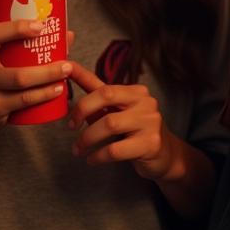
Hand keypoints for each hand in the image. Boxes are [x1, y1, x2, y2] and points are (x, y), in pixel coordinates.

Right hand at [0, 20, 69, 141]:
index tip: (41, 26)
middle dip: (47, 69)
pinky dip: (43, 95)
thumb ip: (28, 45)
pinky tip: (56, 90)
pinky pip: (23, 101)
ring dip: (49, 80)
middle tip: (67, 64)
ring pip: (22, 85)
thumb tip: (67, 35)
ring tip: (66, 74)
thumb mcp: (0, 58)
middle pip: (17, 70)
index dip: (17, 28)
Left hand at [68, 61, 175, 179]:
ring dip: (87, 138)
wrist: (163, 155)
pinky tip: (92, 159)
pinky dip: (98, 156)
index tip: (67, 69)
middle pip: (107, 95)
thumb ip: (97, 102)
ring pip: (109, 124)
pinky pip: (115, 149)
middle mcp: (145, 102)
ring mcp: (150, 121)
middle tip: (71, 126)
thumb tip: (72, 87)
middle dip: (82, 110)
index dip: (83, 77)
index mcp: (136, 92)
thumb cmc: (134, 133)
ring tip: (78, 149)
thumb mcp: (117, 114)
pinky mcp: (150, 143)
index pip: (105, 84)